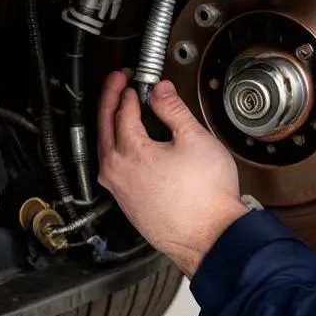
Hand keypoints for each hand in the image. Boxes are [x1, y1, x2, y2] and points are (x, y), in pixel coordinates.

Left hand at [97, 73, 248, 276]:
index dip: (128, 90)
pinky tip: (133, 146)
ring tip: (123, 110)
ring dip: (112, 125)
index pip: (122, 110)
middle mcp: (116, 172)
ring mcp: (119, 190)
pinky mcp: (127, 204)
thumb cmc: (205, 197)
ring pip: (106, 149)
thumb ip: (173, 110)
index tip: (132, 78)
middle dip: (110, 100)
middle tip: (117, 83)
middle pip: (105, 126)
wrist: (211, 237)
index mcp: (129, 152)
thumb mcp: (194, 139)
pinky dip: (119, 148)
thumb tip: (161, 92)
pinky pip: (115, 168)